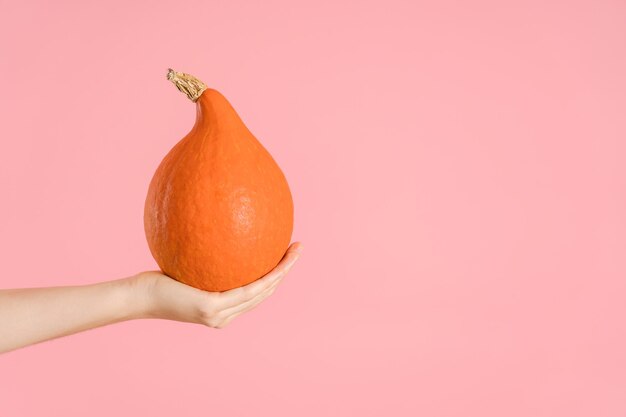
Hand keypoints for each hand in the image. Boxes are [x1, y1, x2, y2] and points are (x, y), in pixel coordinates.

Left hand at [132, 242, 302, 328]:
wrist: (137, 298)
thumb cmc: (157, 280)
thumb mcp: (187, 267)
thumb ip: (204, 258)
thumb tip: (213, 230)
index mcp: (222, 310)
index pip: (255, 294)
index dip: (274, 275)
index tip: (285, 255)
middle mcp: (224, 317)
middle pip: (264, 293)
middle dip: (285, 270)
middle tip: (299, 249)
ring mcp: (219, 315)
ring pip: (261, 292)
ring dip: (282, 272)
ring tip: (295, 252)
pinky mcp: (211, 308)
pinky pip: (245, 290)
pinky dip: (265, 277)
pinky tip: (276, 263)